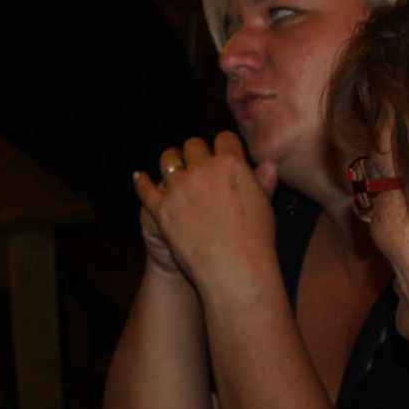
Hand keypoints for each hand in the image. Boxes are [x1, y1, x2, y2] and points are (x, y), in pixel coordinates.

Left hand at [132, 135, 280, 300]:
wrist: (233, 269)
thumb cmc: (255, 240)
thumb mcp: (263, 205)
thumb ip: (262, 182)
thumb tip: (269, 165)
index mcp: (231, 163)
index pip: (224, 139)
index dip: (224, 145)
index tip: (222, 152)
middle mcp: (203, 169)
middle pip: (194, 145)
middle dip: (197, 152)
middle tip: (198, 163)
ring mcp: (179, 188)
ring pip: (168, 160)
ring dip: (171, 161)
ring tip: (172, 168)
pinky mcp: (161, 208)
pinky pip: (146, 188)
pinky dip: (142, 181)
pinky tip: (139, 177)